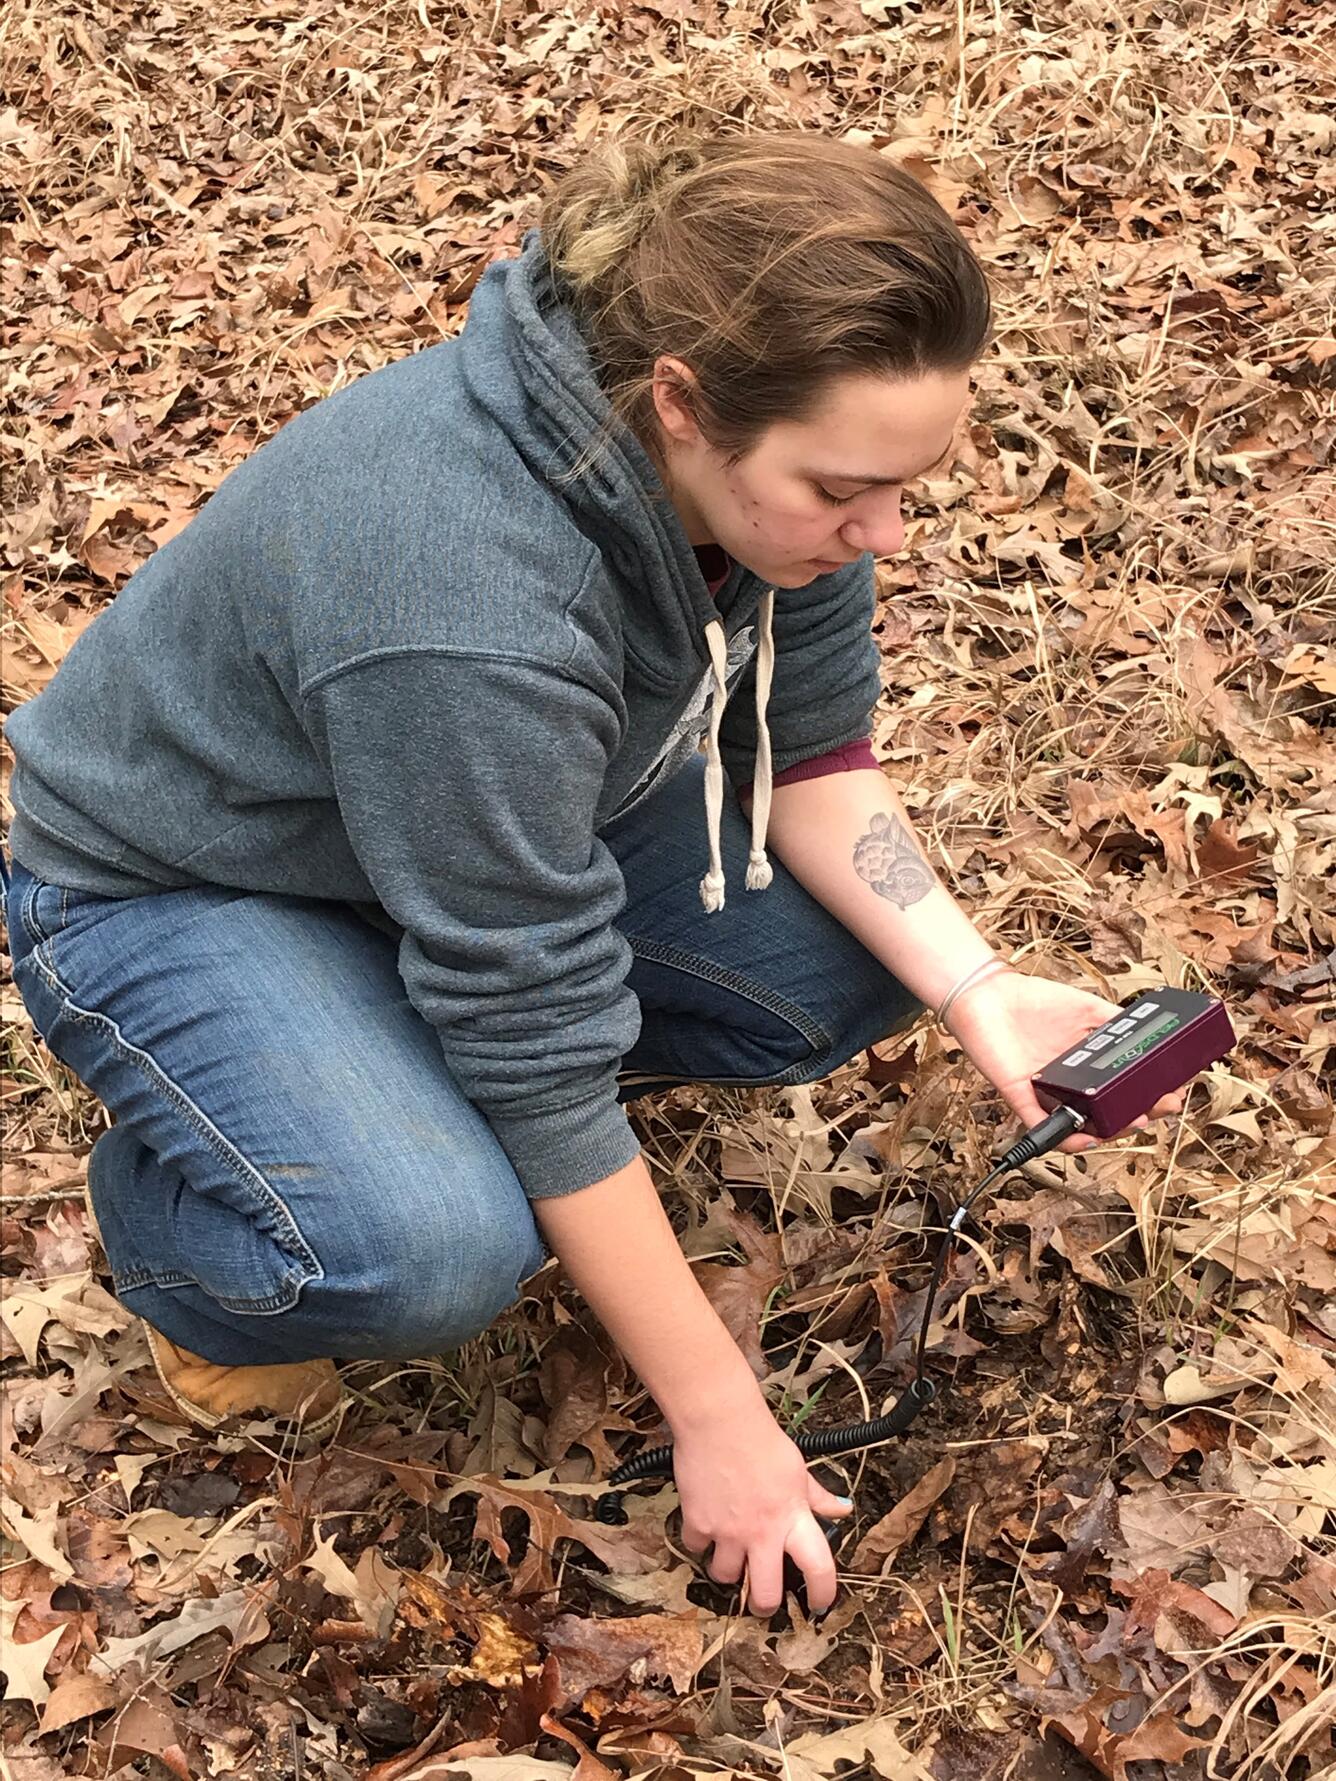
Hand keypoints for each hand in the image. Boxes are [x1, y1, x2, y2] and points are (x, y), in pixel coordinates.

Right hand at [674, 1400, 852, 1616]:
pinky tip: (705, 1523)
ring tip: (729, 1551)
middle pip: (765, 1597)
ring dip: (727, 1569)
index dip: (823, 1593)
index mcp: (793, 1518)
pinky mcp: (699, 1523)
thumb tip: (843, 1510)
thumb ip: (817, 1497)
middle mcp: (762, 1533)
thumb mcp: (798, 1469)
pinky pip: (696, 1548)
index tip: (820, 1603)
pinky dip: (700, 1540)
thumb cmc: (761, 1440)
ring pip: (725, 1577)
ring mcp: (728, 1532)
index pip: (819, 1568)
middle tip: (763, 1600)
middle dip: (764, 1606)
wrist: (719, 1420)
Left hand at [944, 969, 1187, 1153]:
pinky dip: (1066, 1139)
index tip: (1173, 1091)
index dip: (1150, 1094)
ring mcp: (1048, 1094)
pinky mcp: (1021, 1098)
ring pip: (1083, 1126)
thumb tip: (1153, 1032)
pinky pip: (1044, 1129)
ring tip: (1134, 1121)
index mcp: (1088, 1066)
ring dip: (1111, 1131)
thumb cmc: (1034, 1001)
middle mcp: (1071, 1085)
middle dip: (1141, 1114)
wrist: (988, 994)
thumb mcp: (1086, 1009)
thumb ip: (1116, 1023)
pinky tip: (1088, 1138)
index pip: (1124, 1089)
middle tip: (1162, 1107)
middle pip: (1110, 1112)